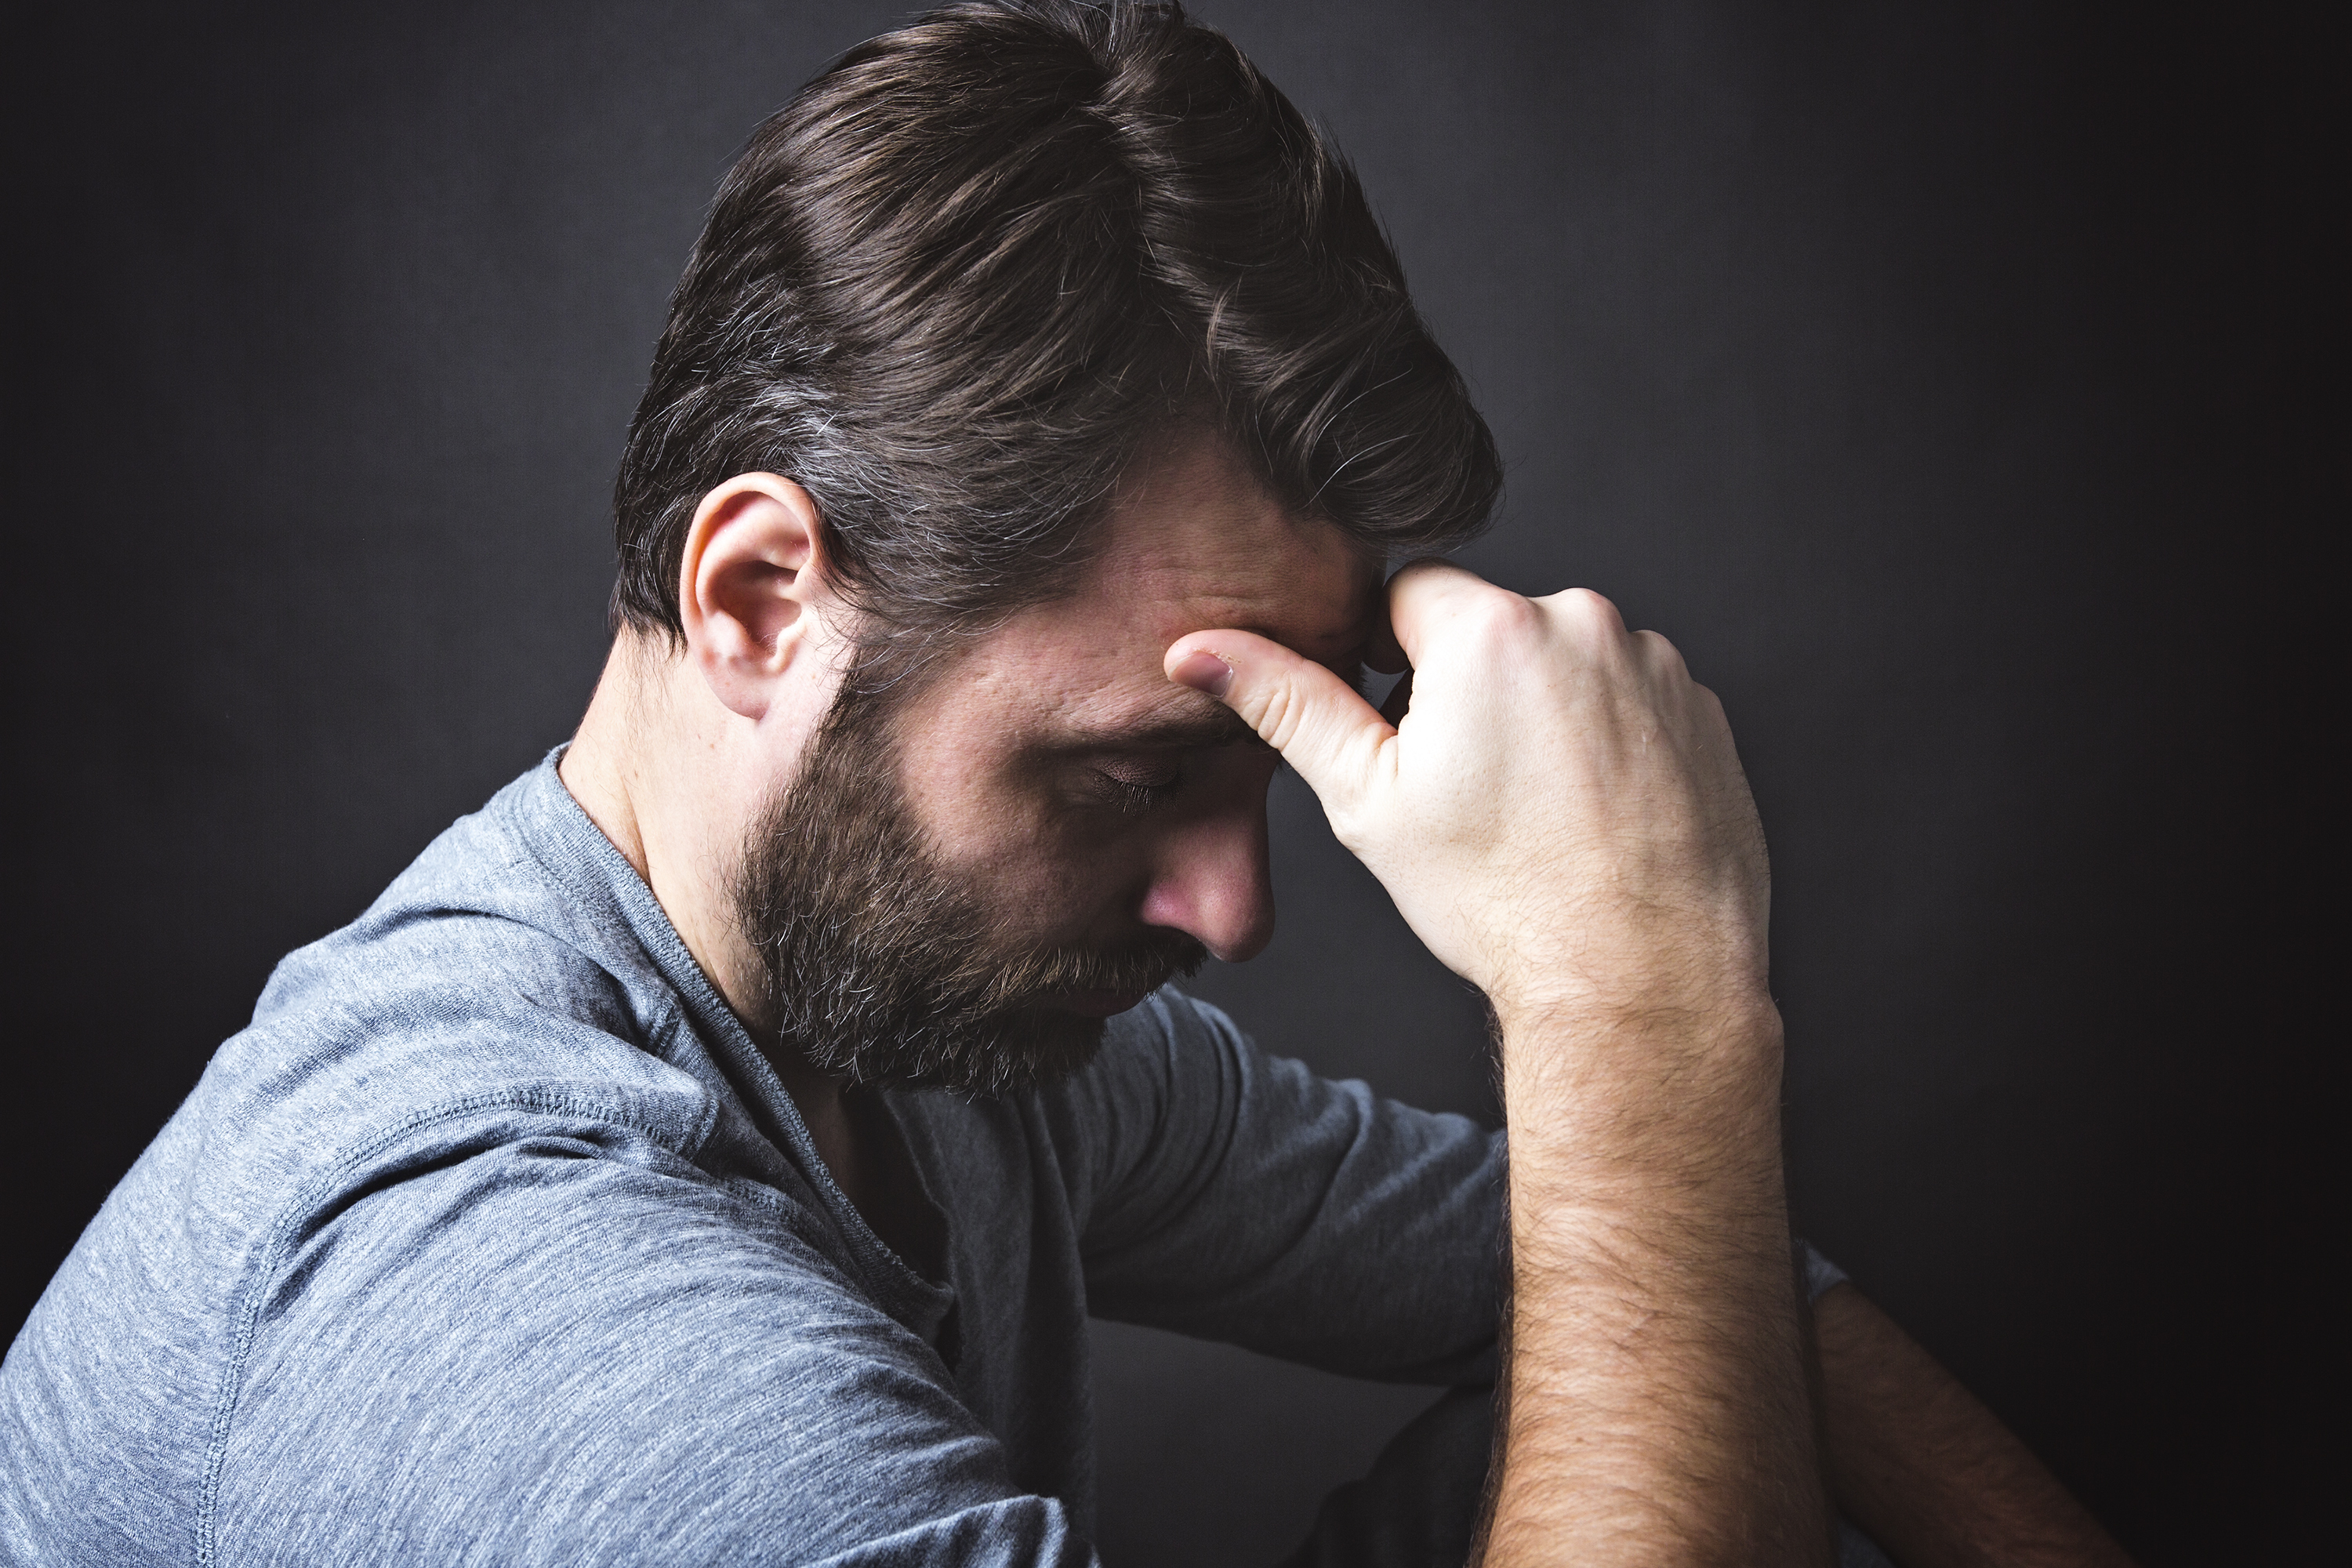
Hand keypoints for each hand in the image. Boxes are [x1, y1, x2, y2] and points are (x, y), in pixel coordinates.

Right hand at [1166, 560, 1770, 1034]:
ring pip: (1564, 666)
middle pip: (1491, 630)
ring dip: (1541, 713)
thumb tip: (1200, 652)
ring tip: (1536, 814)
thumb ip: (1287, 704)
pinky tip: (1592, 820)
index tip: (1403, 737)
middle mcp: (1585, 625)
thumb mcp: (1367, 800)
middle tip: (1466, 790)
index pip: (1408, 595)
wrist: (1640, 977)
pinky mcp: (1706, 714)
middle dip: (1468, 689)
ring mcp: (1657, 668)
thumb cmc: (1501, 899)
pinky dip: (1607, 744)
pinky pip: (1631, 703)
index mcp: (1491, 630)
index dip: (1389, 663)